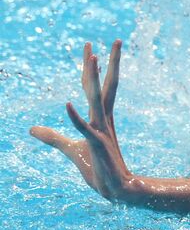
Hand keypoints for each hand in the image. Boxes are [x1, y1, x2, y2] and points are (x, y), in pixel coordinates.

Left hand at [31, 41, 139, 201]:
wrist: (118, 189)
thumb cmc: (98, 169)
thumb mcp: (70, 149)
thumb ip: (51, 136)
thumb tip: (31, 128)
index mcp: (101, 118)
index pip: (99, 87)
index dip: (94, 68)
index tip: (92, 48)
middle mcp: (104, 119)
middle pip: (106, 85)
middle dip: (109, 62)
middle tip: (116, 40)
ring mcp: (101, 131)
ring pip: (96, 99)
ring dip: (93, 78)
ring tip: (93, 57)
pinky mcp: (96, 145)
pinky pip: (84, 128)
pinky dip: (74, 117)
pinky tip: (66, 104)